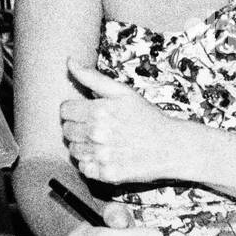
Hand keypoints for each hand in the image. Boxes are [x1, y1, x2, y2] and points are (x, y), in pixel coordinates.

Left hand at [61, 59, 187, 184]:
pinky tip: (103, 156)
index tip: (85, 112)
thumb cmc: (146, 116)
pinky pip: (84, 168)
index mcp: (99, 110)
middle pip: (67, 131)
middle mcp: (97, 134)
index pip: (64, 110)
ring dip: (82, 145)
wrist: (171, 146)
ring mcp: (102, 156)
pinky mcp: (107, 174)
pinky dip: (90, 163)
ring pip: (73, 150)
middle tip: (95, 127)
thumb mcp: (122, 91)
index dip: (73, 110)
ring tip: (100, 141)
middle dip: (77, 127)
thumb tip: (69, 61)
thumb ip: (92, 77)